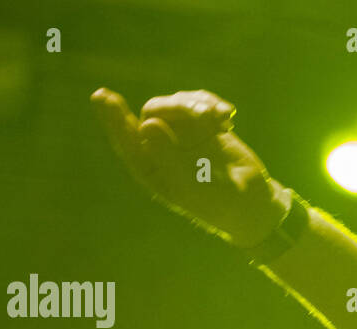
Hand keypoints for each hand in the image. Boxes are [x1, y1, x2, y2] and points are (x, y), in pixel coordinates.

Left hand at [91, 87, 289, 247]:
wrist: (253, 203)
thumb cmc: (220, 203)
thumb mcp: (194, 186)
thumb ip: (168, 158)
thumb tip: (146, 125)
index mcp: (150, 168)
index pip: (125, 139)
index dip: (114, 118)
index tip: (103, 97)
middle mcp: (160, 149)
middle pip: (154, 112)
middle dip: (178, 110)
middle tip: (206, 116)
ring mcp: (180, 134)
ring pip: (176, 103)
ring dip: (198, 106)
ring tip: (223, 119)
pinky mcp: (200, 125)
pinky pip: (197, 101)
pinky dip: (212, 104)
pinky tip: (228, 117)